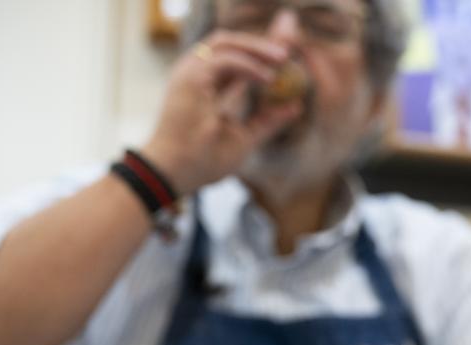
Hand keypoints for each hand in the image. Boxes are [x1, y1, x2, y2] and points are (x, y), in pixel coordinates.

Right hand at [140, 31, 303, 195]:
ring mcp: (189, 73)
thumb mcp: (245, 137)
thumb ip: (269, 121)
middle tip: (286, 55)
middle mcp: (194, 74)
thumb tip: (296, 107)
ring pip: (225, 43)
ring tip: (281, 59)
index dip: (257, 56)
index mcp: (204, 86)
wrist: (174, 174)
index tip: (284, 62)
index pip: (232, 59)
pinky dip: (248, 64)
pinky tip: (267, 78)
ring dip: (256, 47)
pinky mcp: (189, 77)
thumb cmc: (201, 161)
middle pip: (227, 44)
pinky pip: (225, 59)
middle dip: (258, 45)